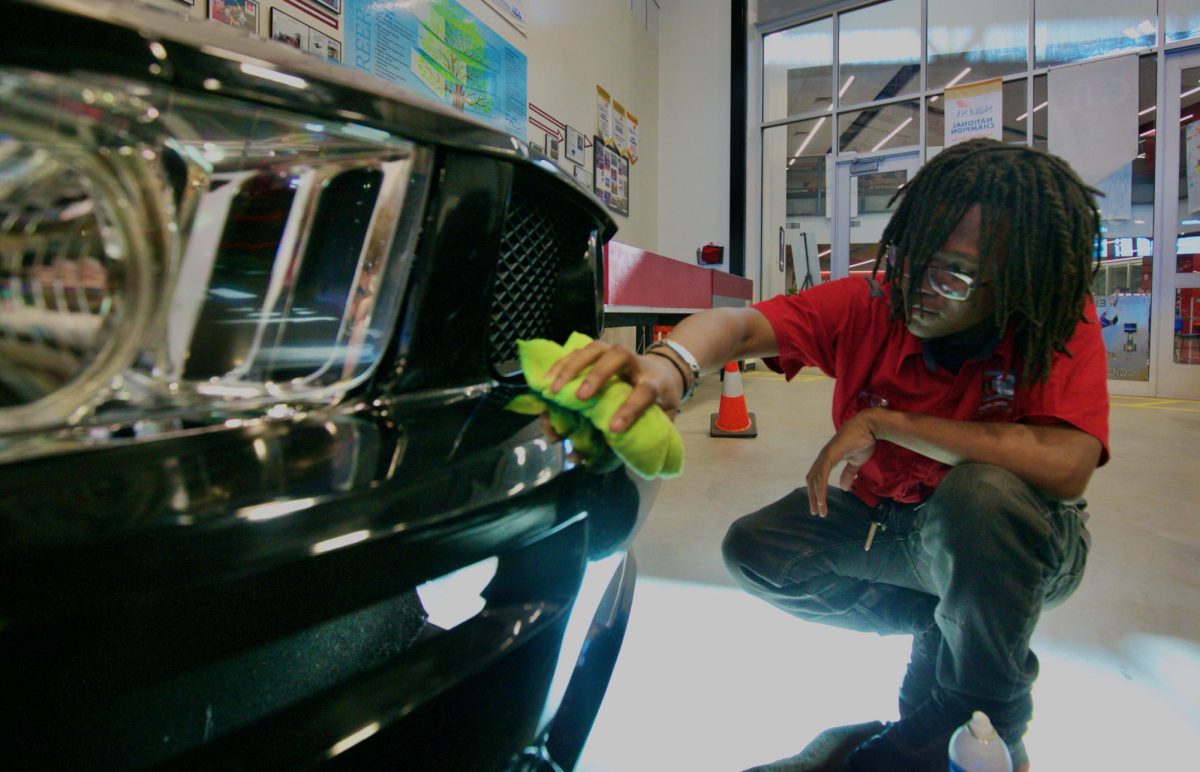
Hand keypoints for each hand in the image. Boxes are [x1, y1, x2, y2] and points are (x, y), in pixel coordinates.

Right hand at [544, 340, 683, 431]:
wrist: (663, 371)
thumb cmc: (660, 401)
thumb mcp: (664, 419)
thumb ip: (645, 438)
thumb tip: (617, 464)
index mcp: (655, 383)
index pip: (645, 393)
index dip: (629, 410)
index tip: (613, 429)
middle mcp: (636, 363)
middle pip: (618, 357)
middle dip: (597, 376)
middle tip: (580, 398)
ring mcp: (616, 353)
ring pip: (594, 350)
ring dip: (571, 368)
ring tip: (552, 391)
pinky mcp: (599, 351)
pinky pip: (578, 351)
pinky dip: (560, 365)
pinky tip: (545, 380)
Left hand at [806, 409, 879, 516]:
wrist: (869, 427)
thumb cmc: (863, 440)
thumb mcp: (856, 462)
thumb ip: (849, 474)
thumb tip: (844, 488)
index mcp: (827, 459)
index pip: (817, 478)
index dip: (816, 491)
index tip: (819, 505)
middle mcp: (823, 457)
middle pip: (812, 481)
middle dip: (813, 497)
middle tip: (816, 513)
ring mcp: (825, 456)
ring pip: (815, 480)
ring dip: (816, 497)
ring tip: (820, 511)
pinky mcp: (830, 455)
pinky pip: (822, 476)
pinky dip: (821, 489)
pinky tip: (822, 501)